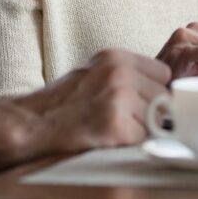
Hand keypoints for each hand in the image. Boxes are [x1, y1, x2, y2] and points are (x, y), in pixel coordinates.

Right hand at [15, 49, 171, 153]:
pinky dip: (129, 141)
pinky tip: (108, 136)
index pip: (163, 73)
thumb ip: (128, 73)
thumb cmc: (65, 101)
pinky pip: (142, 137)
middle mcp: (120, 73)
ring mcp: (119, 98)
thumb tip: (163, 88)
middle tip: (123, 116)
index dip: (153, 90)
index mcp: (116, 56)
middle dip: (149, 110)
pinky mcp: (116, 124)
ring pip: (155, 119)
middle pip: (162, 96)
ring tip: (111, 125)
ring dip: (139, 127)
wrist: (34, 122)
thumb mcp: (97, 71)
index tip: (140, 100)